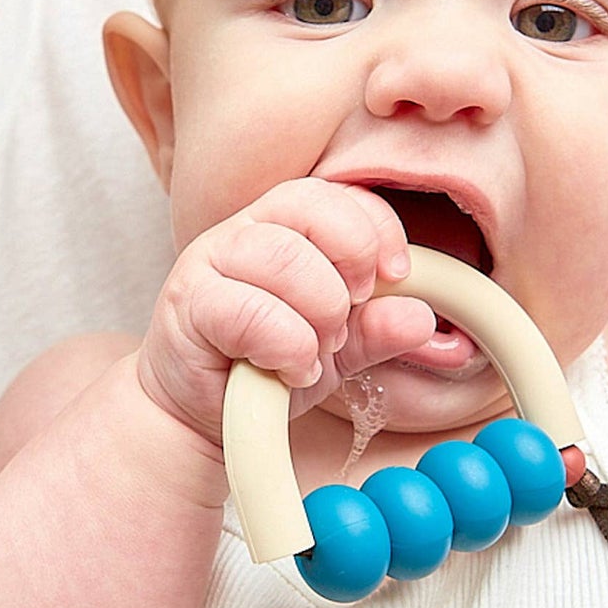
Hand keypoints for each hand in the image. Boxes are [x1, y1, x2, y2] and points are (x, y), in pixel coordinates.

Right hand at [138, 179, 434, 440]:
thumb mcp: (337, 348)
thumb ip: (376, 329)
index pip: (340, 194)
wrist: (201, 413)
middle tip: (345, 322)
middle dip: (350, 271)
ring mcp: (210, 259)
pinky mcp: (187, 301)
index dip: (378, 230)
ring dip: (318, 316)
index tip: (395, 276)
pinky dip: (286, 347)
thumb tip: (421, 318)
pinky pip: (250, 310)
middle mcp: (246, 229)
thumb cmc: (266, 365)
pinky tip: (288, 369)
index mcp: (286, 223)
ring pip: (285, 259)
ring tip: (314, 353)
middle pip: (313, 211)